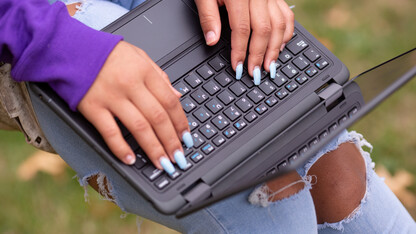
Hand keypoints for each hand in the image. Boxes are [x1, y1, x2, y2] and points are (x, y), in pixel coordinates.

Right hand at [78, 41, 192, 173]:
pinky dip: (121, 148)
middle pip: (158, 117)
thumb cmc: (106, 53)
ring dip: (153, 149)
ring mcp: (111, 97)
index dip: (181, 123)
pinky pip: (110, 131)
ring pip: (139, 127)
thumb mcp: (139, 56)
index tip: (186, 138)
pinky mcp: (92, 107)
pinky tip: (131, 160)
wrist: (71, 48)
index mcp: (144, 72)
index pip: (169, 102)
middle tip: (178, 157)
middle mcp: (130, 85)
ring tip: (162, 163)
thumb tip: (177, 96)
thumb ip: (159, 76)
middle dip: (171, 141)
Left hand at [194, 0, 293, 83]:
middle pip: (264, 30)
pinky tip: (281, 45)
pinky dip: (286, 32)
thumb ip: (208, 16)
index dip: (241, 51)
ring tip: (270, 65)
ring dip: (276, 48)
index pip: (242, 30)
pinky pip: (287, 14)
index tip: (238, 68)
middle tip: (256, 74)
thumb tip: (212, 41)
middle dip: (260, 55)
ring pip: (279, 24)